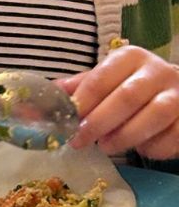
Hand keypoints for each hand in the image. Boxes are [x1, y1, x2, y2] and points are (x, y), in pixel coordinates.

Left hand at [60, 45, 178, 158]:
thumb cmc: (131, 86)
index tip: (66, 122)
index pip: (100, 78)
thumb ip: (77, 89)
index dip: (82, 102)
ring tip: (106, 146)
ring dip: (124, 136)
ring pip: (152, 117)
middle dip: (98, 123)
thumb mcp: (105, 79)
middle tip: (80, 141)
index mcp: (130, 57)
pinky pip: (172, 137)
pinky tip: (139, 149)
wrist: (177, 93)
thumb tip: (41, 102)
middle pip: (126, 98)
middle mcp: (158, 71)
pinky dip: (152, 148)